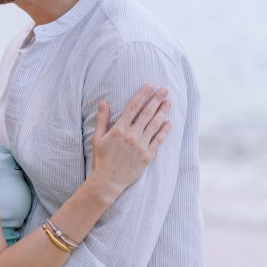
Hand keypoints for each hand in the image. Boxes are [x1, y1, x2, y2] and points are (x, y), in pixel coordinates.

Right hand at [90, 85, 170, 200]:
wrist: (108, 181)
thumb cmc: (101, 159)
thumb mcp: (97, 138)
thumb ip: (101, 119)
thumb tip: (102, 102)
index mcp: (119, 129)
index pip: (133, 107)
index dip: (143, 94)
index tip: (150, 85)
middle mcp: (132, 135)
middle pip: (147, 113)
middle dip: (157, 99)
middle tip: (165, 90)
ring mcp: (141, 145)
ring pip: (155, 124)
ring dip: (163, 112)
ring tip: (169, 102)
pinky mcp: (148, 156)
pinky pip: (159, 140)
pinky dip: (165, 130)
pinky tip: (169, 122)